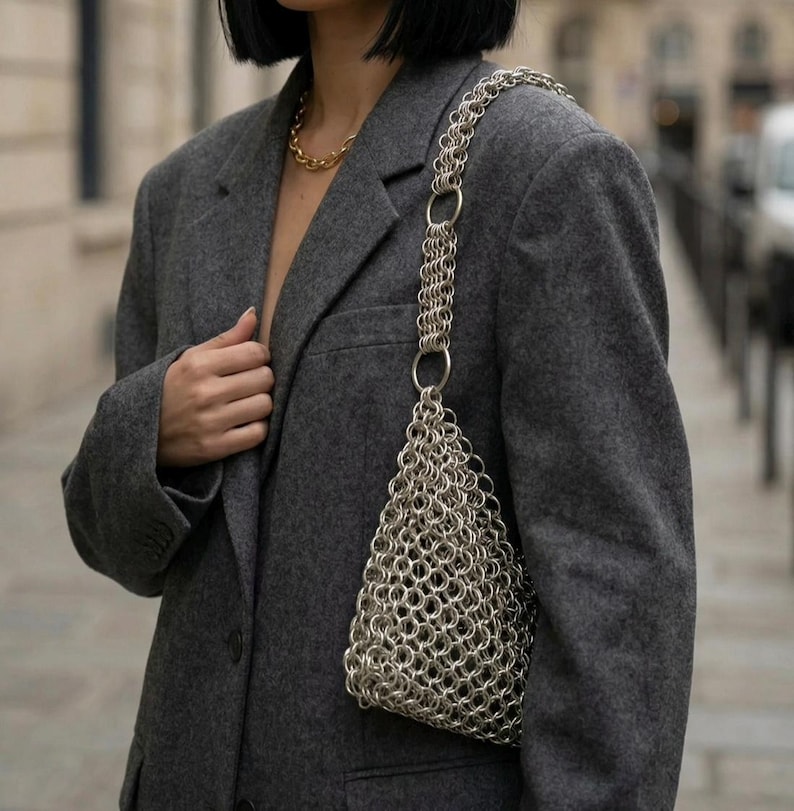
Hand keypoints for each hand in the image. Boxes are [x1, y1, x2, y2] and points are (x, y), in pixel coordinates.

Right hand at [157, 307, 272, 466]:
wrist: (140, 433)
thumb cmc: (172, 390)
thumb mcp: (191, 359)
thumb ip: (226, 338)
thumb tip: (254, 314)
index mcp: (199, 365)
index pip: (255, 352)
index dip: (260, 356)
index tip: (252, 362)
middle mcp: (205, 392)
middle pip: (265, 378)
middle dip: (262, 379)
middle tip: (250, 384)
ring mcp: (210, 421)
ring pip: (265, 405)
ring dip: (261, 404)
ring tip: (247, 403)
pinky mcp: (214, 447)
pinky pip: (258, 434)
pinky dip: (257, 428)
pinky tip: (245, 423)